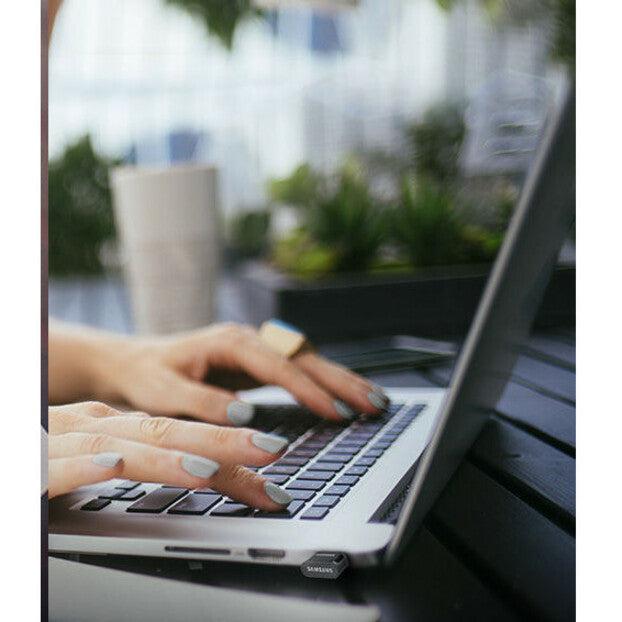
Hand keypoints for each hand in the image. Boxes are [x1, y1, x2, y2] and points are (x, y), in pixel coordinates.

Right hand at [48, 401, 292, 508]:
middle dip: (223, 442)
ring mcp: (62, 445)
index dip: (233, 454)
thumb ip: (140, 456)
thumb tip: (197, 465)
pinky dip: (87, 466)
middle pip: (166, 433)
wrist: (5, 447)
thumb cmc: (46, 456)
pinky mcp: (29, 469)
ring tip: (211, 468)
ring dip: (166, 456)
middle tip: (275, 451)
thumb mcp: (97, 457)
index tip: (275, 478)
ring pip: (119, 447)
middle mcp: (96, 429)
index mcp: (117, 428)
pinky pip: (57, 467)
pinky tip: (114, 467)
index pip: (184, 436)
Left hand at [94, 322, 388, 425]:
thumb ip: (202, 401)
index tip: (336, 411)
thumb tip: (246, 412)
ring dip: (340, 379)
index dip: (309, 389)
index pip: (278, 366)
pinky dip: (324, 381)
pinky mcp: (255, 361)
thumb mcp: (163, 393)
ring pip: (307, 360)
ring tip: (373, 399)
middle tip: (375, 403)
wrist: (132, 362)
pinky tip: (342, 394)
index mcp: (228, 341)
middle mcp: (247, 339)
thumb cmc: (146, 376)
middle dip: (341, 380)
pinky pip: (297, 368)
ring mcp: (253, 348)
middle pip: (303, 357)